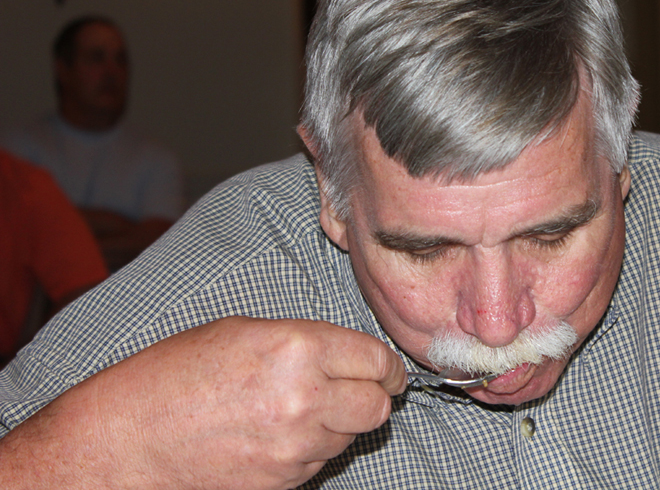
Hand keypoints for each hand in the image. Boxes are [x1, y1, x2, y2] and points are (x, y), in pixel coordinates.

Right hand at [0, 317, 406, 489]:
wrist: (127, 439)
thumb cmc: (174, 375)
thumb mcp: (243, 332)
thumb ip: (306, 341)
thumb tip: (349, 356)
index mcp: (297, 349)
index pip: (376, 360)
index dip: (385, 365)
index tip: (384, 369)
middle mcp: (305, 398)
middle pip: (377, 405)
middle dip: (373, 395)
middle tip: (355, 388)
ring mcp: (295, 447)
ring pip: (350, 436)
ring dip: (339, 423)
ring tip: (297, 409)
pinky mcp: (284, 482)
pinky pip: (320, 462)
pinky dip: (311, 449)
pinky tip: (276, 434)